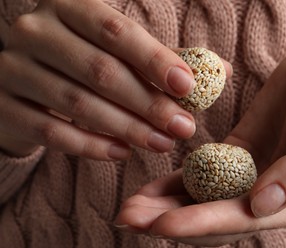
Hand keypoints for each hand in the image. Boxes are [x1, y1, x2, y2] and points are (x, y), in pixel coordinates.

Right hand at [0, 0, 231, 158]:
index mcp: (70, 7)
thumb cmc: (86, 63)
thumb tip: (221, 70)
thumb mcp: (121, 52)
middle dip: (149, 104)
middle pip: (101, 70)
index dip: (155, 59)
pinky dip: (91, 146)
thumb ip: (165, 59)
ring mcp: (13, 69)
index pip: (117, 31)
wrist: (28, 85)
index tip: (189, 88)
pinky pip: (51, 132)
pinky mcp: (4, 107)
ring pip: (78, 103)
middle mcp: (37, 31)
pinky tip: (122, 153)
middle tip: (184, 128)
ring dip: (127, 128)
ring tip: (162, 144)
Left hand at [115, 43, 285, 245]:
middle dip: (172, 221)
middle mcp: (270, 195)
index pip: (242, 220)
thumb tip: (263, 205)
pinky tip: (150, 189)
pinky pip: (202, 174)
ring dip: (166, 206)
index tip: (161, 225)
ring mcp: (250, 175)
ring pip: (203, 200)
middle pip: (215, 217)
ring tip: (129, 208)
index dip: (200, 224)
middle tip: (129, 218)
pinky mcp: (236, 155)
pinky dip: (175, 184)